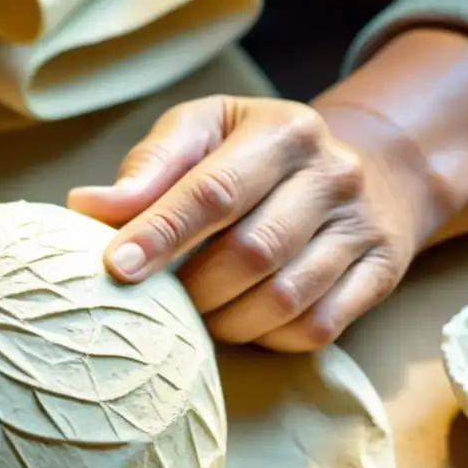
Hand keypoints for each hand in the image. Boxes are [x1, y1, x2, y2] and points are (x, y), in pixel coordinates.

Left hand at [68, 95, 427, 351]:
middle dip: (191, 288)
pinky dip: (267, 337)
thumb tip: (86, 206)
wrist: (365, 170)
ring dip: (224, 320)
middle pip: (250, 252)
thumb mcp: (203, 134)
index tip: (116, 267)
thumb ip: (148, 168)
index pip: (213, 191)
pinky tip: (243, 322)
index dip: (161, 234)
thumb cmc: (253, 156)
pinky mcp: (381, 273)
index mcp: (284, 130)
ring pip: (283, 299)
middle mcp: (334, 174)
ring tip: (195, 314)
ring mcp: (362, 226)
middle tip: (157, 299)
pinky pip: (316, 328)